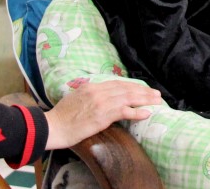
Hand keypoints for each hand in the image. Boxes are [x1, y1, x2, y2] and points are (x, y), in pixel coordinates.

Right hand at [44, 80, 162, 148]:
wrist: (53, 126)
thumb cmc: (62, 116)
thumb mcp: (76, 98)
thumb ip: (90, 95)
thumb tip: (100, 96)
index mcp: (92, 86)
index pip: (117, 84)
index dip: (132, 86)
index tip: (143, 89)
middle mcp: (98, 91)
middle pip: (126, 88)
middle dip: (143, 91)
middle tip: (156, 94)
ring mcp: (101, 102)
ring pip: (128, 98)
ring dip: (145, 99)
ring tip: (157, 101)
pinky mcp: (102, 115)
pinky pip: (124, 111)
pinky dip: (137, 112)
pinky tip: (147, 113)